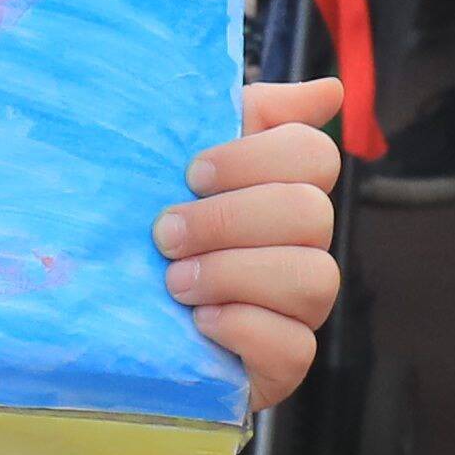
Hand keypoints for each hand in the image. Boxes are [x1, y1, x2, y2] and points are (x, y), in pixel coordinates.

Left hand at [168, 78, 345, 411]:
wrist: (124, 326)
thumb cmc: (165, 232)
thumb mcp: (190, 166)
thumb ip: (254, 116)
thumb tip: (330, 89)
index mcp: (286, 191)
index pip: (314, 155)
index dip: (254, 158)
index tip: (192, 172)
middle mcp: (305, 247)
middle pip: (310, 214)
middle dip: (228, 220)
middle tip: (165, 235)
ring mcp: (302, 309)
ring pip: (313, 278)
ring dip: (232, 273)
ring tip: (175, 282)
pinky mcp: (285, 366)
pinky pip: (295, 347)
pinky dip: (243, 328)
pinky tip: (200, 322)